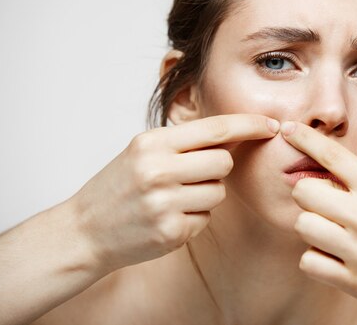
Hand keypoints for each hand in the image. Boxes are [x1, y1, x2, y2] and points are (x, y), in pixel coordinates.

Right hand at [70, 114, 279, 272]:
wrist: (84, 230)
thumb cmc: (119, 186)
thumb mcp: (143, 151)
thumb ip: (184, 142)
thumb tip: (235, 134)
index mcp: (152, 143)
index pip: (216, 129)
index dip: (249, 124)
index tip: (272, 123)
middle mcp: (158, 171)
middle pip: (224, 163)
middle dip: (218, 169)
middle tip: (193, 175)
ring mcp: (164, 204)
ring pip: (218, 193)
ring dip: (205, 195)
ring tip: (173, 197)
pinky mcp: (170, 232)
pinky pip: (206, 219)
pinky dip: (193, 218)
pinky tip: (168, 217)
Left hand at [281, 119, 356, 323]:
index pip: (332, 156)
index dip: (304, 139)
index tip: (289, 131)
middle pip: (305, 191)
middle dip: (309, 189)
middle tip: (326, 197)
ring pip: (303, 226)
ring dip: (312, 223)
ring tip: (333, 226)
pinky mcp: (355, 284)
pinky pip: (309, 262)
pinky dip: (316, 257)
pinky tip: (336, 253)